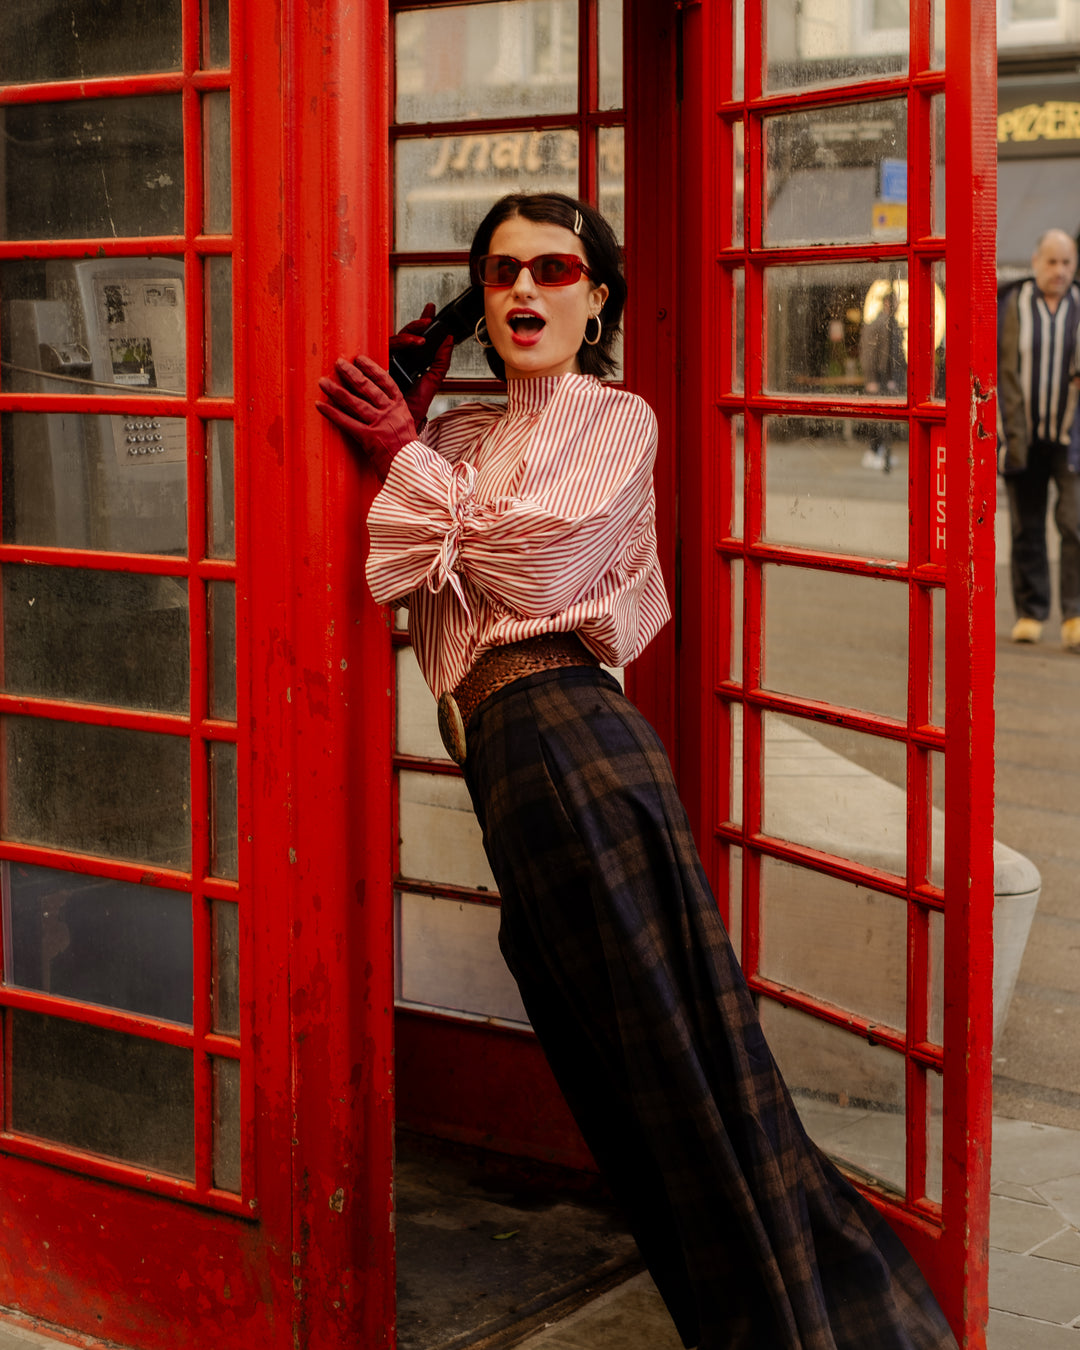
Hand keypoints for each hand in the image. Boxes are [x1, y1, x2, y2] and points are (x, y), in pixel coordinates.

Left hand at [316, 354, 416, 480]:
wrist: (413, 473)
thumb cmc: (409, 457)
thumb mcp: (407, 431)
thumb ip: (394, 419)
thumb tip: (380, 409)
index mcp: (402, 410)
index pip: (387, 383)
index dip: (373, 369)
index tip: (361, 360)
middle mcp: (391, 414)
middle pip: (368, 388)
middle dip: (351, 374)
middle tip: (338, 363)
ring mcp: (380, 425)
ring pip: (355, 402)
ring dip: (337, 390)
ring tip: (323, 381)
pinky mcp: (369, 439)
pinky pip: (347, 422)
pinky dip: (332, 413)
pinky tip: (320, 405)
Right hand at [389, 303, 453, 426]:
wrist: (403, 423)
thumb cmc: (415, 405)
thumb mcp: (433, 380)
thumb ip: (441, 360)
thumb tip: (450, 340)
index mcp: (408, 360)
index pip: (414, 337)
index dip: (422, 323)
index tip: (431, 309)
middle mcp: (394, 358)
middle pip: (403, 336)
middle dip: (415, 326)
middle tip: (428, 320)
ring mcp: (383, 362)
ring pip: (392, 341)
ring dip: (407, 337)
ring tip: (422, 340)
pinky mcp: (374, 368)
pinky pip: (382, 351)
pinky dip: (396, 347)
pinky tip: (408, 347)